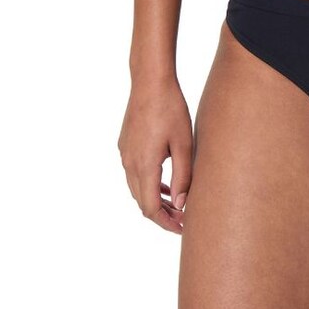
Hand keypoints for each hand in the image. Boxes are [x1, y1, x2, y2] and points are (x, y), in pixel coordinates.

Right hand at [117, 77, 194, 233]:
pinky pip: (134, 174)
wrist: (150, 81)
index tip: (183, 227)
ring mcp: (125, 153)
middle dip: (162, 215)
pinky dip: (148, 184)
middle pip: (142, 202)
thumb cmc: (171, 108)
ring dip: (154, 199)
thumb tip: (180, 205)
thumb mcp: (184, 143)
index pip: (150, 208)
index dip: (166, 222)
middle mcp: (129, 163)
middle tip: (183, 220)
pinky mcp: (125, 144)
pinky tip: (165, 182)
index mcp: (144, 166)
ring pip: (137, 189)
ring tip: (176, 205)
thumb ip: (183, 176)